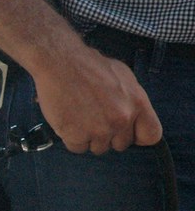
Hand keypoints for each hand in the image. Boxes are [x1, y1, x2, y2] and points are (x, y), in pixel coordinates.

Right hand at [31, 45, 161, 153]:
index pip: (151, 135)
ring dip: (88, 137)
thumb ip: (131, 100)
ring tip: (79, 117)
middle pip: (120, 145)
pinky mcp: (77, 135)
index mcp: (137, 103)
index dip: (137, 136)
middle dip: (109, 136)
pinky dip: (71, 138)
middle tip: (94, 119)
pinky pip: (78, 148)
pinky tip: (68, 120)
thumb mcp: (123, 77)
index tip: (127, 132)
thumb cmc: (88, 66)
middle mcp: (121, 119)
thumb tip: (133, 117)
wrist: (59, 63)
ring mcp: (99, 129)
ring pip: (98, 148)